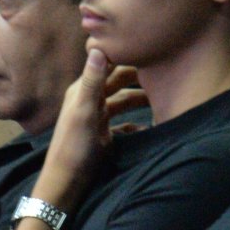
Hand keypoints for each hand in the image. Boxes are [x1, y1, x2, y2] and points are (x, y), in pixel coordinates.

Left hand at [36, 47, 146, 209]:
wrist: (66, 182)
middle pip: (118, 82)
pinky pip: (124, 124)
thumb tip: (98, 46)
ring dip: (140, 100)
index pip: (107, 65)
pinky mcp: (104, 136)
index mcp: (84, 90)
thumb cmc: (74, 147)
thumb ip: (92, 81)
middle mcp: (91, 100)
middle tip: (163, 73)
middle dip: (138, 77)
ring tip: (162, 98)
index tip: (148, 48)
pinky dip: (137, 123)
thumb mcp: (84, 111)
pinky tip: (150, 125)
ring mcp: (98, 118)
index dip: (125, 55)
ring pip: (123, 102)